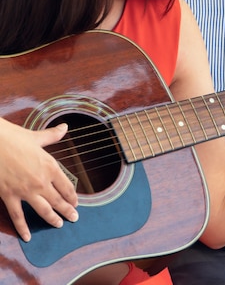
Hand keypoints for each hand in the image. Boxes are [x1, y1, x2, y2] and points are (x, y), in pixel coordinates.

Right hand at [0, 118, 78, 241]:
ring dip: (53, 219)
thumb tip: (64, 127)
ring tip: (59, 225)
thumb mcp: (36, 137)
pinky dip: (23, 228)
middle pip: (59, 201)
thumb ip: (53, 136)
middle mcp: (41, 181)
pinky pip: (18, 216)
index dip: (73, 197)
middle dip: (68, 211)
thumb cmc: (13, 137)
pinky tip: (28, 237)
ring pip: (43, 210)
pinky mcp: (9, 196)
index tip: (76, 203)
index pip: (67, 187)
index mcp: (51, 167)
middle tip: (74, 218)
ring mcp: (25, 190)